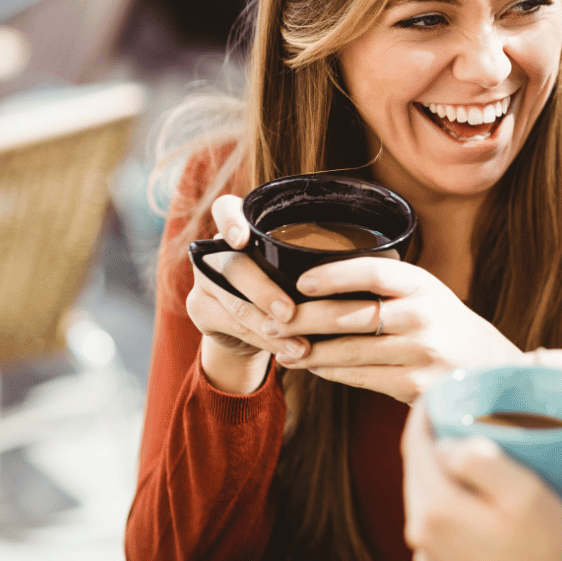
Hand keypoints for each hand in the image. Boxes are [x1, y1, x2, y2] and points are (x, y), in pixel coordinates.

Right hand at [186, 195, 303, 392]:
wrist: (253, 326)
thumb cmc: (290, 286)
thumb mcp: (298, 268)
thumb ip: (311, 262)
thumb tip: (361, 271)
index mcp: (242, 228)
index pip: (225, 209)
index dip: (230, 221)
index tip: (242, 240)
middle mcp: (218, 249)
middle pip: (235, 265)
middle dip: (264, 292)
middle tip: (290, 313)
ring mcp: (205, 278)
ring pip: (235, 302)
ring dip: (270, 327)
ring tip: (301, 345)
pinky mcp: (200, 309)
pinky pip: (234, 326)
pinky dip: (265, 342)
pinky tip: (287, 351)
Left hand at [268, 258, 520, 401]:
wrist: (491, 368)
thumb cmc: (445, 326)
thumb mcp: (426, 294)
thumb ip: (384, 288)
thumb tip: (313, 288)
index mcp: (423, 285)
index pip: (373, 272)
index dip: (333, 275)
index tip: (299, 282)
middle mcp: (424, 315)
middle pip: (352, 315)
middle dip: (304, 320)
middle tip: (273, 322)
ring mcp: (422, 353)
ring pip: (350, 351)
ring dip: (310, 351)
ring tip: (283, 349)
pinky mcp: (416, 386)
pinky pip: (361, 378)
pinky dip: (332, 372)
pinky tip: (315, 367)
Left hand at [401, 399, 561, 560]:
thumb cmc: (550, 553)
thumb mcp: (525, 495)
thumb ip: (482, 462)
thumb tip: (448, 442)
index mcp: (435, 508)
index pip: (415, 443)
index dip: (427, 408)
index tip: (445, 385)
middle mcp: (422, 532)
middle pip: (417, 466)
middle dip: (434, 432)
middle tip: (460, 405)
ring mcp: (430, 552)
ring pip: (427, 491)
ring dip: (442, 463)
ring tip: (471, 439)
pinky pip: (438, 516)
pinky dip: (451, 492)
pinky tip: (477, 486)